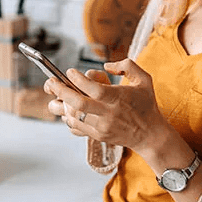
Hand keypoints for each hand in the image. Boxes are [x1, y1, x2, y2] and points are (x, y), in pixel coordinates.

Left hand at [43, 59, 174, 153]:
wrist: (150, 135)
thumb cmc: (146, 105)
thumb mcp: (144, 79)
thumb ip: (127, 65)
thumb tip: (106, 66)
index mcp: (118, 98)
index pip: (93, 89)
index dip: (78, 79)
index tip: (70, 71)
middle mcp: (108, 114)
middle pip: (78, 104)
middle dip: (60, 91)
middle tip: (51, 82)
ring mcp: (101, 127)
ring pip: (73, 117)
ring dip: (61, 106)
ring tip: (56, 96)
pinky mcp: (98, 136)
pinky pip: (76, 128)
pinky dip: (68, 118)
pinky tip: (68, 110)